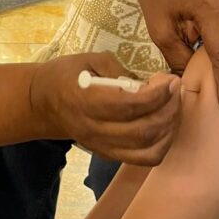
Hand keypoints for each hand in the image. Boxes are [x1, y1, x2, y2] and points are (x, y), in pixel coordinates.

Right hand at [30, 52, 180, 166]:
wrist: (42, 103)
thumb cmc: (65, 75)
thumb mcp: (87, 59)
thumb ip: (116, 68)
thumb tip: (145, 82)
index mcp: (86, 102)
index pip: (130, 105)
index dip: (157, 94)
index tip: (170, 79)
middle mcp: (95, 130)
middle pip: (143, 130)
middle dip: (169, 109)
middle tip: (176, 89)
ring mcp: (102, 146)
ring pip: (147, 149)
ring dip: (169, 128)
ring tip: (174, 106)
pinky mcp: (108, 155)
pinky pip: (143, 159)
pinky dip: (162, 145)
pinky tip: (167, 126)